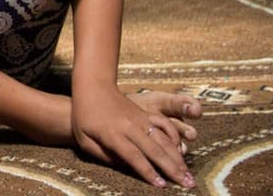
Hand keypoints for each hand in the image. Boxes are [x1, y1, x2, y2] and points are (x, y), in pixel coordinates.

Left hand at [71, 86, 194, 188]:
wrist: (93, 87)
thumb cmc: (84, 116)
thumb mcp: (84, 139)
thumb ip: (103, 155)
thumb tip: (125, 168)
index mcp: (112, 134)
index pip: (133, 156)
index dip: (148, 171)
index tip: (162, 185)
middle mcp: (129, 126)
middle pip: (154, 150)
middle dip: (172, 169)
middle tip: (187, 185)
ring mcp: (140, 118)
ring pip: (163, 139)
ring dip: (178, 157)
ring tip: (188, 174)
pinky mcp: (146, 113)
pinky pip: (165, 124)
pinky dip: (175, 136)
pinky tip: (181, 149)